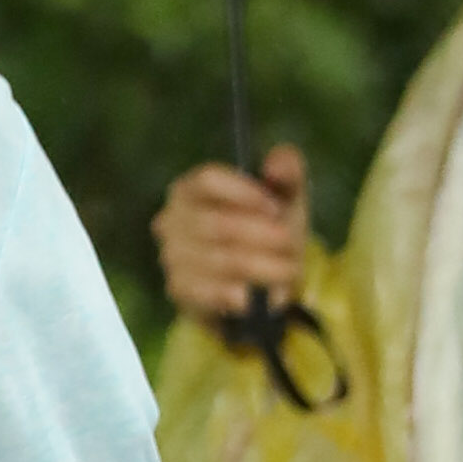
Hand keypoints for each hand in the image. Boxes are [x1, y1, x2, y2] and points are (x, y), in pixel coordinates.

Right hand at [154, 145, 312, 323]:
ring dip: (263, 267)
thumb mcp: (284, 197)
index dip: (244, 192)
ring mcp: (172, 255)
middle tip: (290, 243)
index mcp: (191, 188)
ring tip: (288, 270)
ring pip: (221, 260)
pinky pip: (212, 292)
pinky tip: (257, 295)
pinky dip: (241, 294)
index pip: (208, 179)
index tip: (276, 208)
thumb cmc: (268, 229)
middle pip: (218, 223)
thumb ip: (287, 171)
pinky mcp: (178, 289)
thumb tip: (275, 166)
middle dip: (262, 235)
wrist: (259, 284)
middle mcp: (172, 218)